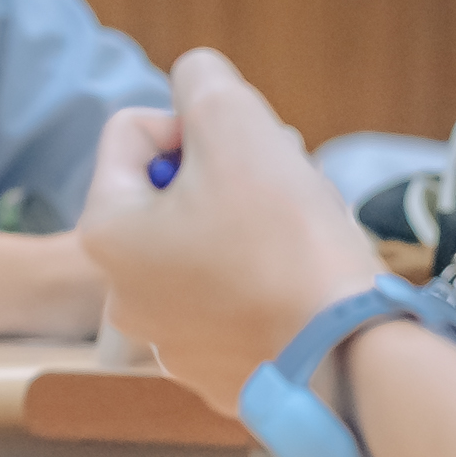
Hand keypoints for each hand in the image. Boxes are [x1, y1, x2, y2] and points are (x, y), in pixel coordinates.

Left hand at [76, 49, 385, 411]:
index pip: (135, 133)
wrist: (349, 354)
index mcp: (105, 233)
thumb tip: (194, 80)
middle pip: (172, 195)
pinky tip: (303, 288)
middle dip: (227, 178)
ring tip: (300, 238)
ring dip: (249, 228)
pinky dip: (267, 285)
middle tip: (281, 188)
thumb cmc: (284, 235)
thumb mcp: (234, 120)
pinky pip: (237, 304)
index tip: (244, 152)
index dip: (195, 126)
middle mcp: (122, 296)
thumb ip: (201, 80)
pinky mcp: (220, 376)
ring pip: (207, 248)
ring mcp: (171, 344)